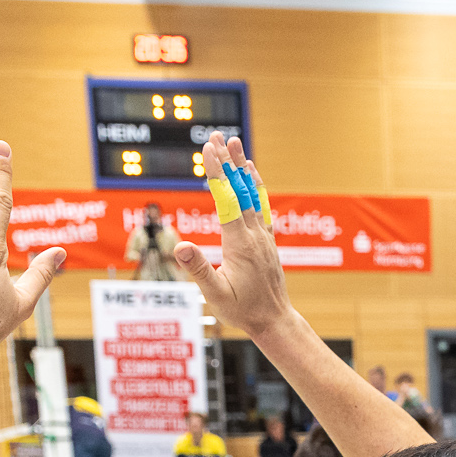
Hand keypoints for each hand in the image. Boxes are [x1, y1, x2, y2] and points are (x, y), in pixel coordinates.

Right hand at [173, 133, 291, 339]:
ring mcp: (262, 236)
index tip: (208, 149)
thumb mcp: (215, 295)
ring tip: (234, 142)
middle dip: (227, 162)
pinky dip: (254, 185)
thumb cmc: (243, 311)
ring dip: (241, 167)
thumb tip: (181, 246)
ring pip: (252, 194)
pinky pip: (261, 205)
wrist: (274, 321)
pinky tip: (250, 172)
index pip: (226, 200)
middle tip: (217, 136)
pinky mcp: (266, 240)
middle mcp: (254, 235)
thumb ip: (199, 270)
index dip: (216, 173)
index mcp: (240, 244)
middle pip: (240, 191)